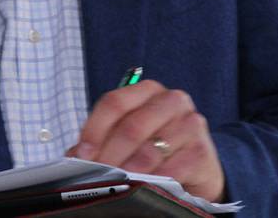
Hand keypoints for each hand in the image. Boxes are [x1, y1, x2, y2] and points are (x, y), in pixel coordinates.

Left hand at [67, 79, 224, 201]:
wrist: (198, 163)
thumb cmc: (156, 145)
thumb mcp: (128, 136)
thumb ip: (102, 140)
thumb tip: (75, 156)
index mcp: (147, 90)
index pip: (114, 103)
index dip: (94, 130)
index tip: (82, 153)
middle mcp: (172, 101)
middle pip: (131, 126)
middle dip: (109, 153)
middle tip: (96, 172)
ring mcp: (190, 124)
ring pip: (150, 149)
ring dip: (128, 169)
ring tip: (116, 182)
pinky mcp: (202, 151)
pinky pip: (171, 169)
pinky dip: (152, 180)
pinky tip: (142, 186)